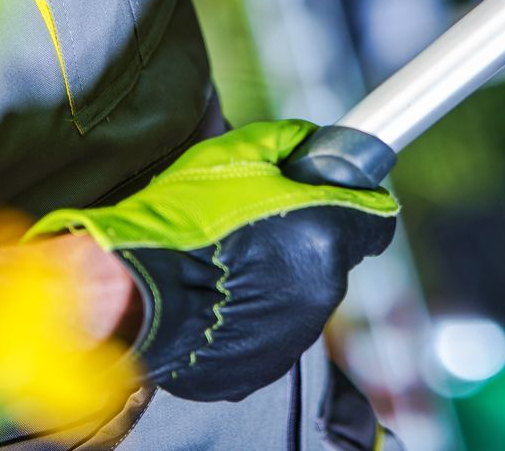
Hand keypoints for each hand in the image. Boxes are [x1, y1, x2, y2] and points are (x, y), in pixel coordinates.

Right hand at [24, 121, 396, 402]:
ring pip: (305, 292)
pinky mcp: (266, 363)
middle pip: (336, 254)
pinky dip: (258, 311)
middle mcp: (322, 289)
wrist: (129, 292)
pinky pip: (276, 327)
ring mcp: (295, 332)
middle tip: (260, 224)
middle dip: (309, 237)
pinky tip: (221, 294)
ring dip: (281, 275)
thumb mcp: (236, 155)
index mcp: (325, 235)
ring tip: (231, 262)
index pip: (375, 217)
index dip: (354, 201)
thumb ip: (289, 142)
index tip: (333, 196)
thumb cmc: (179, 221)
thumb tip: (313, 142)